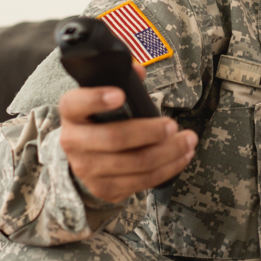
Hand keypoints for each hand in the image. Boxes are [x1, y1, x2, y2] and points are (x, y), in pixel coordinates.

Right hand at [58, 61, 195, 203]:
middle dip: (150, 132)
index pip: (75, 104)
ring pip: (135, 163)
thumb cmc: (99, 121)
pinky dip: (168, 168)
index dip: (96, 99)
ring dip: (168, 152)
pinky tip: (182, 156)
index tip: (120, 95)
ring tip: (188, 140)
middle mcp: (74, 142)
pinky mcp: (105, 188)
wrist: (84, 158)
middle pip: (115, 138)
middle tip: (172, 125)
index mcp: (72, 113)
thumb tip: (139, 71)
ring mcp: (88, 169)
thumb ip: (121, 81)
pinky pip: (142, 181)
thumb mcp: (102, 99)